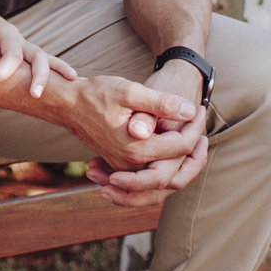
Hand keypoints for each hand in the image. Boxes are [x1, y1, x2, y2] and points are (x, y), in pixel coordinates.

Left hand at [0, 0, 76, 98]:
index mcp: (6, 31)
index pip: (11, 53)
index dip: (2, 70)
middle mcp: (18, 39)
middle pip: (37, 55)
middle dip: (39, 75)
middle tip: (35, 95)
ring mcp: (22, 47)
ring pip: (45, 58)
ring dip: (57, 71)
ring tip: (72, 83)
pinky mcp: (21, 54)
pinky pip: (40, 62)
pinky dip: (55, 70)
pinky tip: (68, 80)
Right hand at [57, 72, 197, 175]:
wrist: (67, 104)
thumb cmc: (96, 94)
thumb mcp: (130, 91)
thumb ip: (161, 103)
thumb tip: (190, 111)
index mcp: (137, 149)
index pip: (181, 147)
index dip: (195, 127)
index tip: (199, 108)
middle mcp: (132, 164)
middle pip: (177, 170)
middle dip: (196, 153)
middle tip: (204, 130)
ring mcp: (125, 167)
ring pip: (164, 178)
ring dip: (183, 162)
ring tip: (195, 142)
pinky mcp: (121, 164)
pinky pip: (150, 175)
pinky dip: (166, 165)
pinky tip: (175, 147)